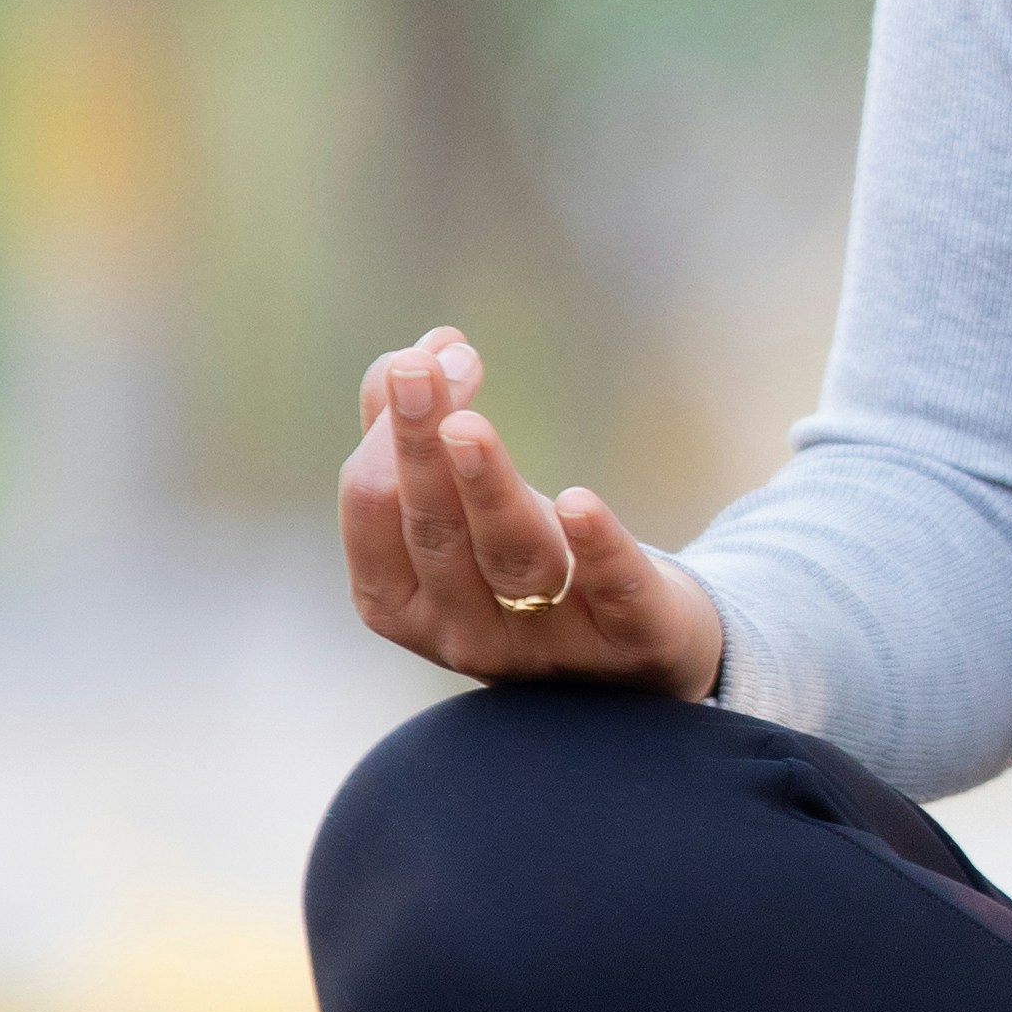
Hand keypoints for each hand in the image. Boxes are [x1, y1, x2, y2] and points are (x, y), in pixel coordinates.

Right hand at [338, 326, 724, 699]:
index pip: (376, 517)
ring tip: (467, 426)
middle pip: (438, 535)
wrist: (635, 655)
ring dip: (488, 489)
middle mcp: (467, 634)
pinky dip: (597, 549)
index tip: (420, 358)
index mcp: (405, 603)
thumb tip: (412, 356)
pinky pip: (616, 596)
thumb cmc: (523, 572)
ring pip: (513, 562)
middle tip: (416, 370)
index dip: (391, 435)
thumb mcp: (462, 518)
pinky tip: (580, 502)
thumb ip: (414, 444)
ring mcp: (551, 646)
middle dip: (420, 450)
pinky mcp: (635, 642)